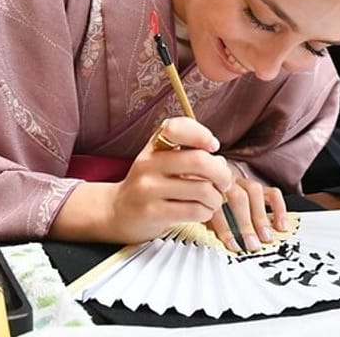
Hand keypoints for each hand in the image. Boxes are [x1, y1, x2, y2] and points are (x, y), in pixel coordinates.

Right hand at [50, 117, 233, 243]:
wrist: (115, 212)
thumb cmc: (148, 185)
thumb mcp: (161, 161)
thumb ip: (190, 155)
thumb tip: (220, 161)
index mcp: (154, 146)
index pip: (178, 127)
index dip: (202, 134)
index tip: (213, 147)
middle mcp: (149, 163)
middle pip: (199, 161)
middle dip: (222, 174)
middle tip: (224, 183)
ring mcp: (148, 188)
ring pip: (201, 189)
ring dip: (216, 198)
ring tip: (213, 201)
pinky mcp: (152, 212)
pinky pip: (194, 211)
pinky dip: (206, 212)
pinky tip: (202, 212)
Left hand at [206, 171, 287, 252]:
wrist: (203, 179)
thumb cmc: (201, 202)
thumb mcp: (198, 210)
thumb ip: (204, 221)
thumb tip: (212, 241)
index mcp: (207, 186)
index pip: (217, 206)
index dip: (225, 227)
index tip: (233, 245)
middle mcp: (225, 181)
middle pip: (238, 197)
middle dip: (246, 223)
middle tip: (252, 244)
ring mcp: (241, 181)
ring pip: (255, 192)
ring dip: (261, 217)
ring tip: (266, 237)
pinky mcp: (256, 184)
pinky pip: (271, 192)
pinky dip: (278, 209)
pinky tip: (280, 226)